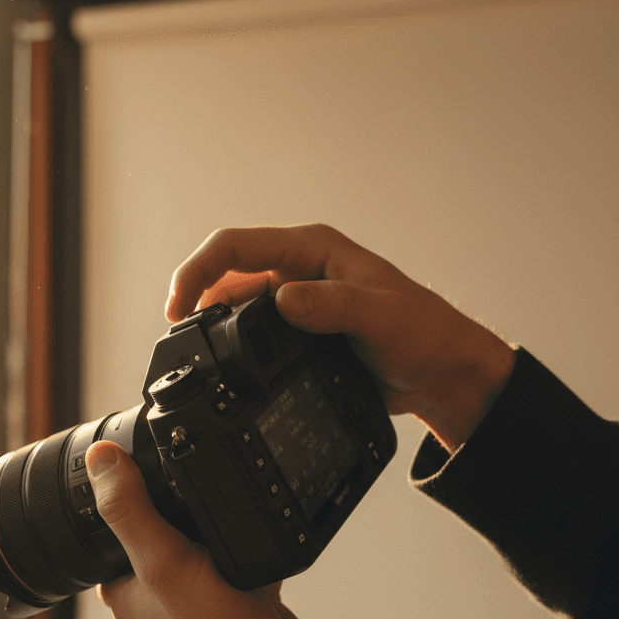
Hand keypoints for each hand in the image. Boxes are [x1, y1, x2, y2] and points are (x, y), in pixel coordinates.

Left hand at [85, 440, 330, 618]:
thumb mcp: (162, 561)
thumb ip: (130, 511)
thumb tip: (100, 461)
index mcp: (125, 591)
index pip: (107, 532)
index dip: (117, 496)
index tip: (131, 465)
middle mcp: (158, 595)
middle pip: (155, 529)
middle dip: (171, 503)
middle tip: (186, 480)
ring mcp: (199, 595)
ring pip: (198, 539)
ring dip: (212, 520)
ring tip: (224, 507)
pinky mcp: (236, 595)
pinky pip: (238, 553)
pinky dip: (248, 536)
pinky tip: (256, 525)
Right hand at [166, 224, 515, 451]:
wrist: (440, 373)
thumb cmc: (424, 333)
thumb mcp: (380, 315)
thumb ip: (333, 306)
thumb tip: (282, 298)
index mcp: (312, 249)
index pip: (236, 245)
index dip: (198, 270)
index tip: (178, 306)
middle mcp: (298, 271)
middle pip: (226, 275)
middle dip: (196, 300)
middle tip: (180, 340)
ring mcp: (296, 303)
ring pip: (236, 307)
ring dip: (213, 325)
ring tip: (196, 355)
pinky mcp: (298, 334)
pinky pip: (253, 336)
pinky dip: (233, 347)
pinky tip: (227, 367)